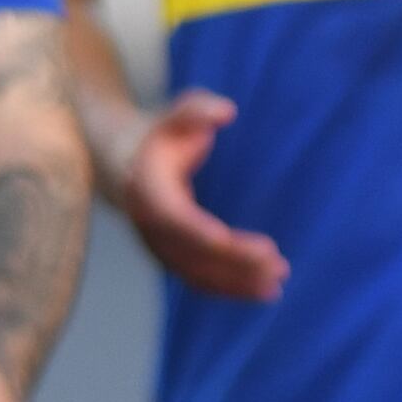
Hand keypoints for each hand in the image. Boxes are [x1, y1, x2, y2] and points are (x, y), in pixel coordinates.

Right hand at [110, 90, 287, 302]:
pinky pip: (199, 279)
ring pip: (196, 274)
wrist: (124, 162)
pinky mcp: (170, 257)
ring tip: (278, 285)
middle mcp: (148, 225)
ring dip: (236, 283)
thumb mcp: (176, 113)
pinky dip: (229, 289)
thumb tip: (226, 111)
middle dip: (234, 264)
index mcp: (147, 189)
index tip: (233, 242)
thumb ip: (198, 109)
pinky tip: (263, 292)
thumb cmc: (161, 135)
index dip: (201, 233)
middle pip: (192, 253)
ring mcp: (157, 245)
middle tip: (278, 267)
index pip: (174, 219)